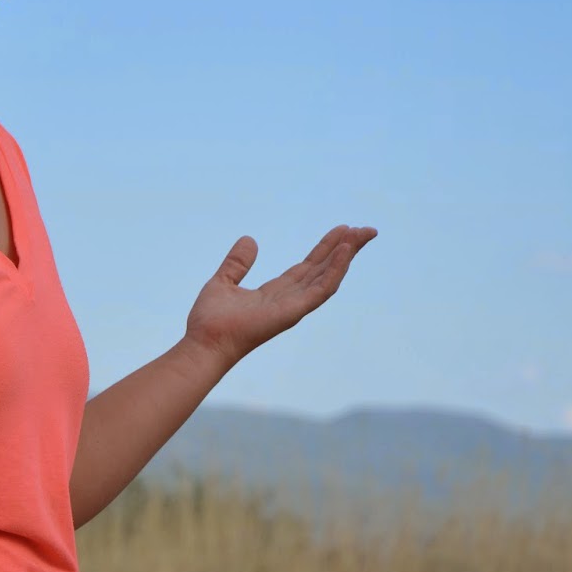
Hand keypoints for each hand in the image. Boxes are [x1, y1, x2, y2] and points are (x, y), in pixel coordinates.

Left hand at [184, 224, 376, 369]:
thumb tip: (250, 240)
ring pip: (329, 276)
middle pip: (324, 269)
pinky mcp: (295, 312)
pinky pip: (321, 288)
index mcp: (276, 293)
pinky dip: (336, 269)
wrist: (205, 342)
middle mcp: (290, 299)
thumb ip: (237, 263)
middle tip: (366, 229)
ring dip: (346, 255)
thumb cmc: (211, 321)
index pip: (308, 267)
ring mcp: (295, 306)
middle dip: (345, 248)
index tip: (343, 230)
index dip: (326, 249)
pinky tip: (345, 250)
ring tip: (361, 234)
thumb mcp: (223, 281)